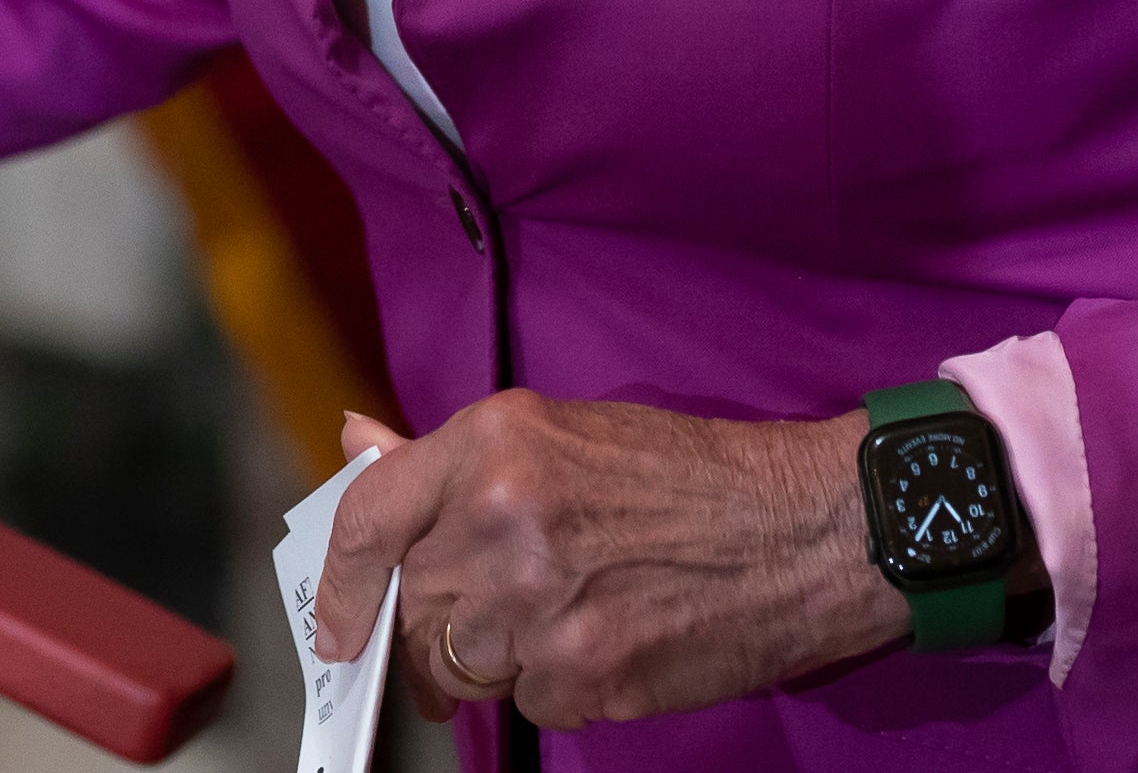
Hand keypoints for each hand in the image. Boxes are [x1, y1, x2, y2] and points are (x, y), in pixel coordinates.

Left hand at [310, 395, 901, 731]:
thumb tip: (354, 441)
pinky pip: (530, 704)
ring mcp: (541, 604)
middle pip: (412, 607)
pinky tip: (607, 644)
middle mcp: (503, 519)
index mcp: (495, 442)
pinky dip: (556, 689)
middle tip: (481, 625)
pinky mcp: (585, 673)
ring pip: (461, 666)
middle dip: (432, 627)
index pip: (368, 516)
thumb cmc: (690, 476)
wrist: (802, 529)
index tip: (335, 628)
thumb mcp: (564, 433)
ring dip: (494, 661)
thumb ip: (451, 456)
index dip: (338, 582)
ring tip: (560, 623)